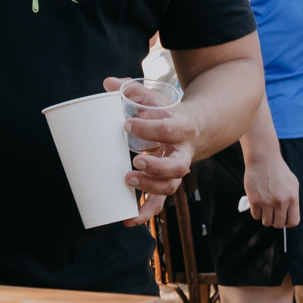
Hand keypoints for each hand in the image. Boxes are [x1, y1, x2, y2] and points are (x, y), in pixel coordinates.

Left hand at [102, 76, 197, 222]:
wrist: (195, 127)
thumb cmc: (168, 113)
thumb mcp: (157, 99)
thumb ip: (134, 91)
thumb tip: (107, 83)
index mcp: (182, 129)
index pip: (169, 129)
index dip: (150, 129)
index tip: (127, 124)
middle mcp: (183, 153)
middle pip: (177, 167)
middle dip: (156, 167)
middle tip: (135, 163)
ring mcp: (176, 171)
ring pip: (170, 186)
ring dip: (149, 188)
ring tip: (128, 181)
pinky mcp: (166, 183)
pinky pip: (159, 202)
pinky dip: (144, 213)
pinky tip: (128, 219)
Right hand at [243, 152, 300, 228]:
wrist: (263, 159)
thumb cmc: (278, 171)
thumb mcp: (292, 184)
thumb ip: (292, 200)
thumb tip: (289, 215)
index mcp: (292, 198)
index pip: (293, 221)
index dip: (288, 223)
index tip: (283, 219)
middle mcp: (281, 202)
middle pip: (278, 224)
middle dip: (275, 221)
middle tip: (272, 213)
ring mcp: (267, 202)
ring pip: (266, 222)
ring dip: (265, 217)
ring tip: (265, 208)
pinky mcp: (255, 201)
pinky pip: (256, 216)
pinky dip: (256, 212)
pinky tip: (258, 203)